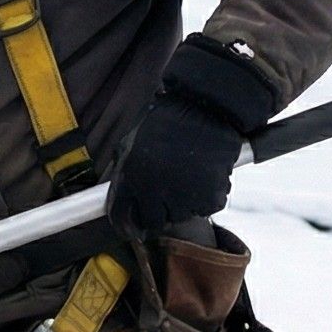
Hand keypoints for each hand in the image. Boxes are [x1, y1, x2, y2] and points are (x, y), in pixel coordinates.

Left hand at [108, 36, 280, 238]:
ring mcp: (182, 195)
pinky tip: (208, 176)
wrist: (203, 105)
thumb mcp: (130, 144)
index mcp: (132, 178)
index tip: (135, 225)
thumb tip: (122, 200)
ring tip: (191, 175)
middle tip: (171, 192)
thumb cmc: (166, 119)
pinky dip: (209, 196)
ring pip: (182, 216)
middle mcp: (154, 191)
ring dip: (186, 202)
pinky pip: (208, 207)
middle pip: (156, 222)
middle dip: (162, 211)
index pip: (123, 218)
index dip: (129, 224)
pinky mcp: (209, 194)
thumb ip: (124, 172)